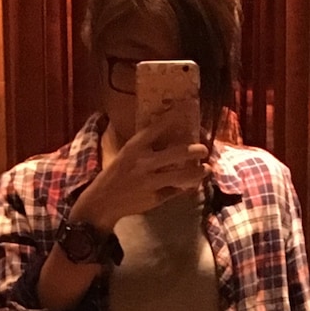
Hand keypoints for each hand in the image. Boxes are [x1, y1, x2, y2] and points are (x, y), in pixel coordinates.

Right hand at [73, 111, 207, 231]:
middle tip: (204, 149)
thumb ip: (142, 145)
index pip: (156, 128)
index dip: (173, 117)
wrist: (103, 202)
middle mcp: (144, 163)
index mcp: (134, 148)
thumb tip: (161, 128)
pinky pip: (176, 191)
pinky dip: (186, 187)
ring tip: (206, 168)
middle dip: (195, 150)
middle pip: (176, 153)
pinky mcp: (156, 198)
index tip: (187, 107)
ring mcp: (151, 182)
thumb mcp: (123, 154)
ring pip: (182, 175)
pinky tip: (193, 183)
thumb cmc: (115, 174)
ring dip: (197, 172)